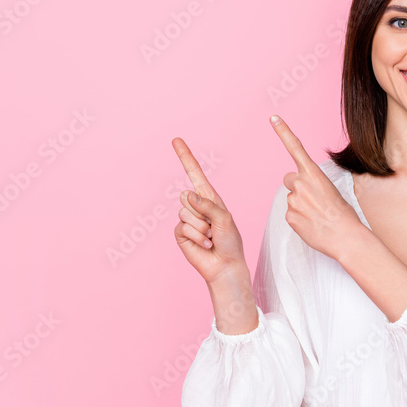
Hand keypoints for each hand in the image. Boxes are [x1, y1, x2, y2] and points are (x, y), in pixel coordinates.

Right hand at [171, 137, 249, 285]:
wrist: (225, 265)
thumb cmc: (230, 241)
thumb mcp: (224, 218)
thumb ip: (206, 204)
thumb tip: (187, 194)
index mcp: (209, 198)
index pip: (195, 174)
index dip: (185, 157)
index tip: (176, 141)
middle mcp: (196, 206)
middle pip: (186, 195)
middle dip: (202, 211)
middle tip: (213, 226)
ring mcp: (187, 219)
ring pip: (185, 213)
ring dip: (201, 228)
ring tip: (210, 237)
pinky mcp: (180, 233)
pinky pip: (182, 227)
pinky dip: (196, 236)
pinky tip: (204, 244)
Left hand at [270, 114, 363, 260]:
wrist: (345, 236)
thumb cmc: (343, 214)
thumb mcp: (331, 190)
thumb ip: (312, 184)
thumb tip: (299, 190)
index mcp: (314, 173)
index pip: (295, 147)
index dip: (283, 131)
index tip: (273, 118)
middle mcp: (301, 183)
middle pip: (288, 179)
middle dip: (297, 186)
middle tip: (312, 200)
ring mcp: (293, 200)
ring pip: (291, 198)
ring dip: (300, 205)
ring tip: (316, 215)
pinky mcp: (289, 216)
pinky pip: (290, 214)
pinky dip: (299, 219)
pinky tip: (311, 224)